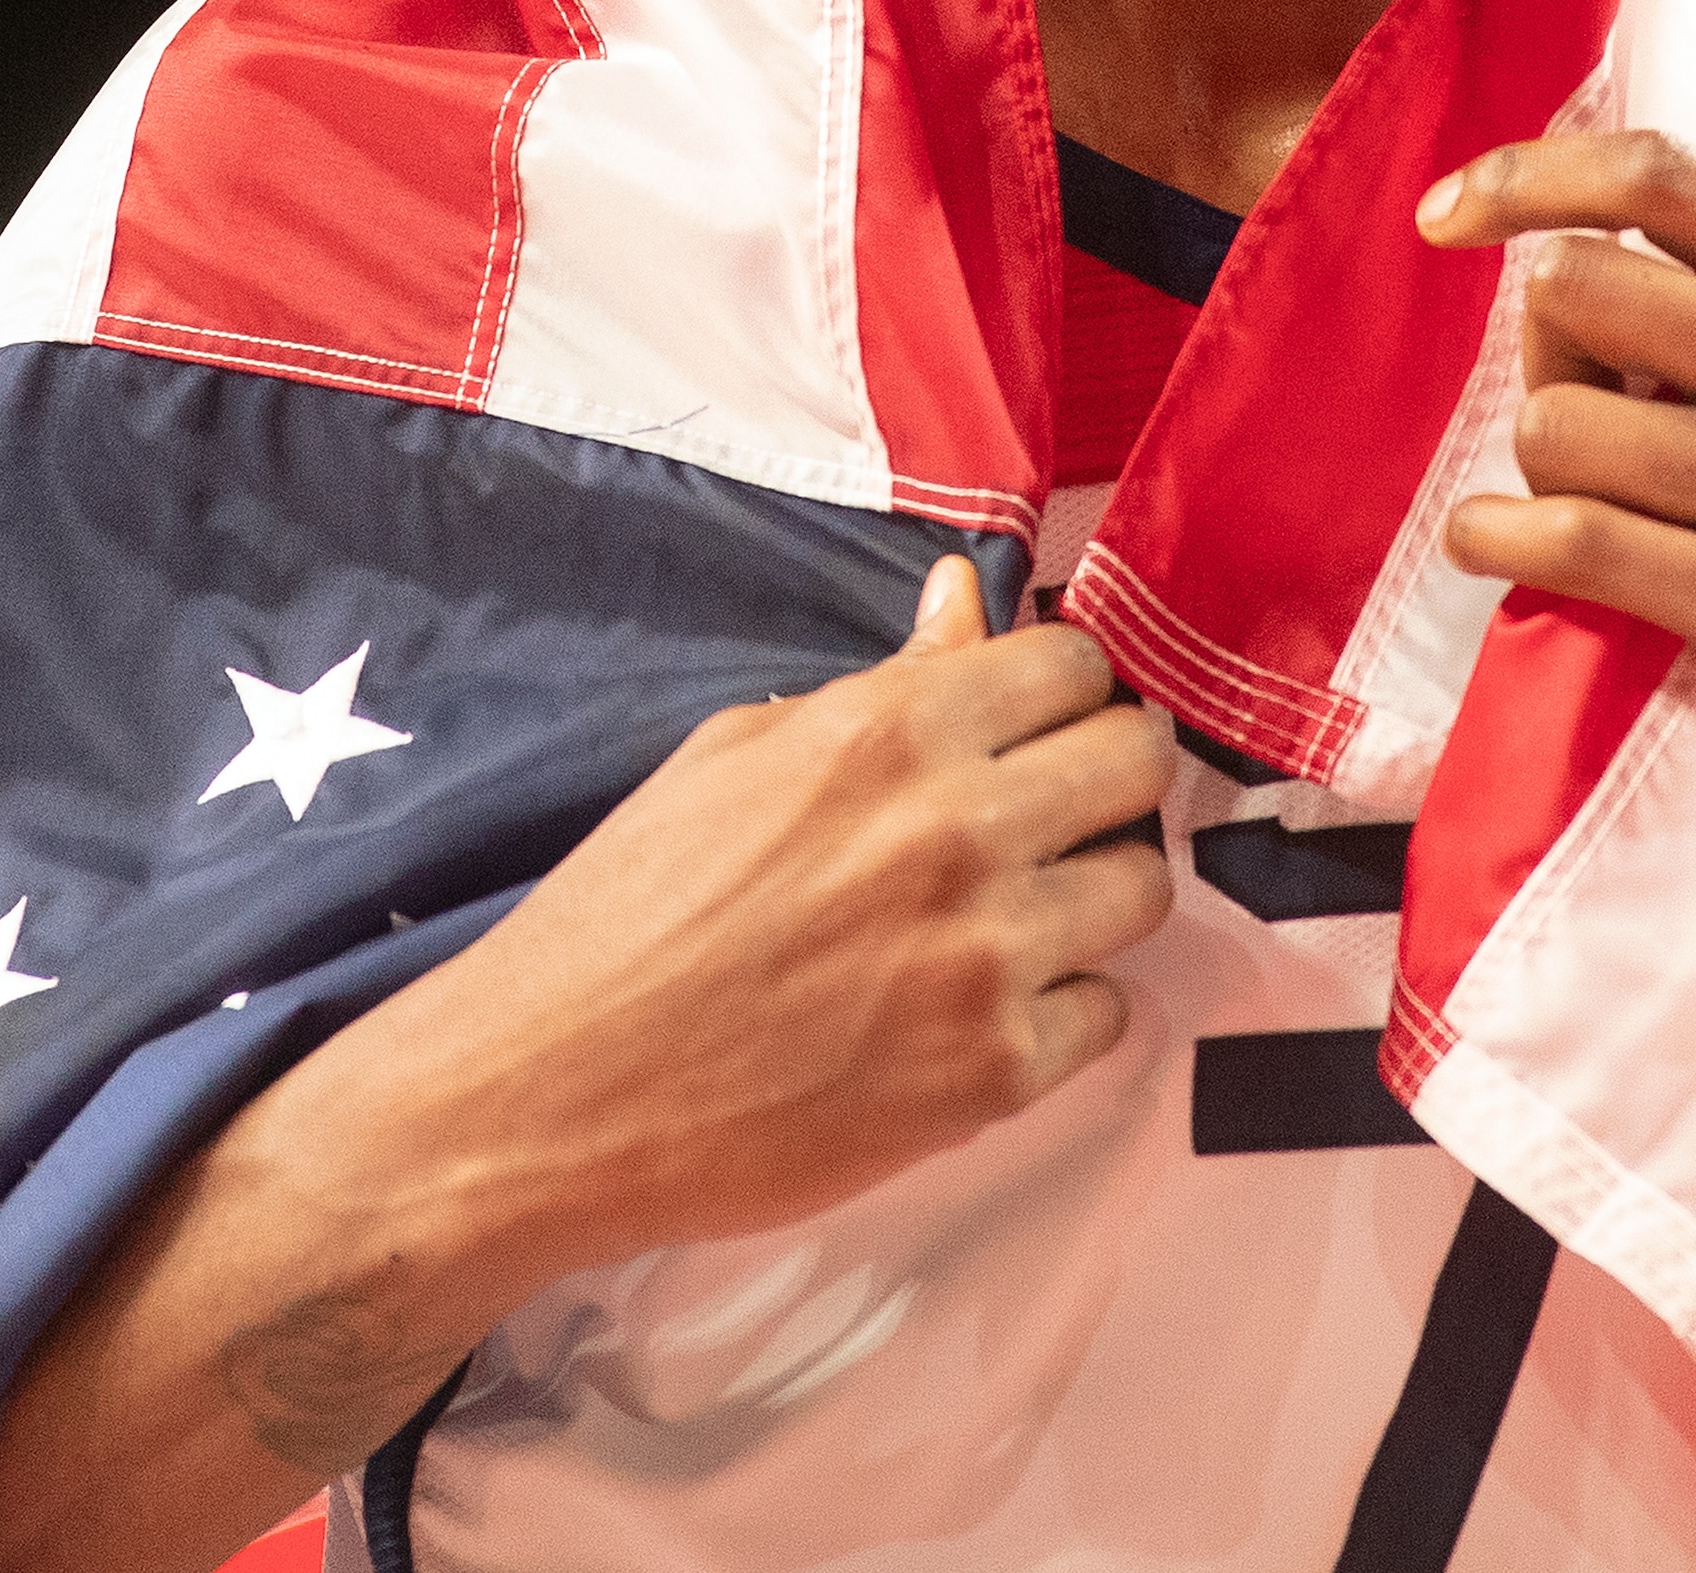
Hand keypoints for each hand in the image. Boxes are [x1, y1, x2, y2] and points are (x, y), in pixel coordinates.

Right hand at [335, 558, 1179, 1276]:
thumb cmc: (627, 917)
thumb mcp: (736, 756)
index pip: (1075, 664)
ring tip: (1016, 917)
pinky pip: (1106, 1016)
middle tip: (1056, 814)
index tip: (1044, 724)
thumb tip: (968, 600)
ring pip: (1142, 889)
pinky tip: (979, 1009)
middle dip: (1106, 778)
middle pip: (1138, 764)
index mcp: (892, 732)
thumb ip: (883, 682)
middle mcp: (956, 832)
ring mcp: (984, 958)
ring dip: (1091, 896)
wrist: (553, 1095)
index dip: (1065, 691)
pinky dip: (1059, 1013)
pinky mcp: (992, 1075)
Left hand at [1417, 132, 1695, 931]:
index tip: (1446, 213)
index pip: (1664, 173)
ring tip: (1589, 524)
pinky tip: (1502, 551)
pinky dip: (1500, 543)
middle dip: (1541, 359)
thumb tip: (1555, 258)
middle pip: (1583, 287)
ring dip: (1535, 477)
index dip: (1529, 175)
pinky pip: (1577, 541)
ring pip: (1561, 422)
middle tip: (1577, 434)